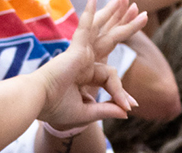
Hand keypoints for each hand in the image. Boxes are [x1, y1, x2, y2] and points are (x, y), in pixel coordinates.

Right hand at [34, 0, 144, 127]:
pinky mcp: (76, 50)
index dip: (122, 92)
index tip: (132, 106)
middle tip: (142, 14)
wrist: (39, 104)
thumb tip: (127, 111)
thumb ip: (107, 109)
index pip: (111, 76)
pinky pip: (85, 29)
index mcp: (86, 74)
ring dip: (113, 13)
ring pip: (101, 29)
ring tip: (125, 0)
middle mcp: (85, 61)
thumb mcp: (88, 111)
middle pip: (110, 39)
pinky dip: (89, 15)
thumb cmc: (56, 109)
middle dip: (125, 26)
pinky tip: (92, 0)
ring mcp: (81, 53)